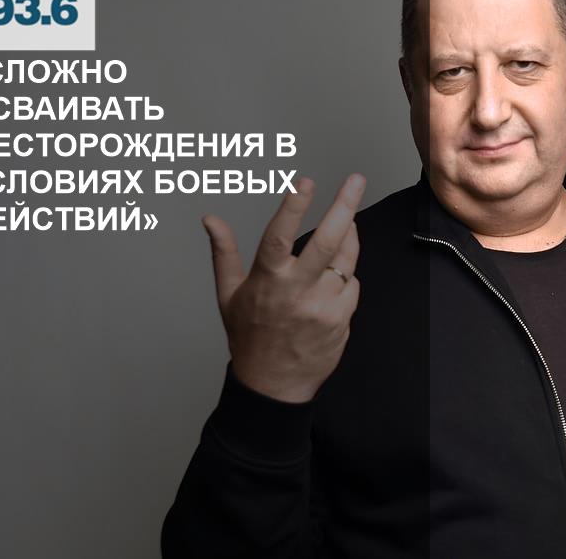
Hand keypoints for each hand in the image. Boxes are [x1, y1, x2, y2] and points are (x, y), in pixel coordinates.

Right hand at [201, 173, 365, 402]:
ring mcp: (322, 306)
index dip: (293, 207)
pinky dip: (347, 276)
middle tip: (355, 181)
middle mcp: (296, 291)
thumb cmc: (250, 336)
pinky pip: (352, 285)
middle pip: (326, 241)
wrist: (273, 385)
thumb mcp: (228, 294)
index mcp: (267, 281)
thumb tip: (210, 219)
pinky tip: (334, 279)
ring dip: (350, 236)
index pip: (279, 236)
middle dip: (344, 205)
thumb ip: (224, 252)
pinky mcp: (341, 319)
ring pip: (346, 260)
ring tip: (347, 222)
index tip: (304, 182)